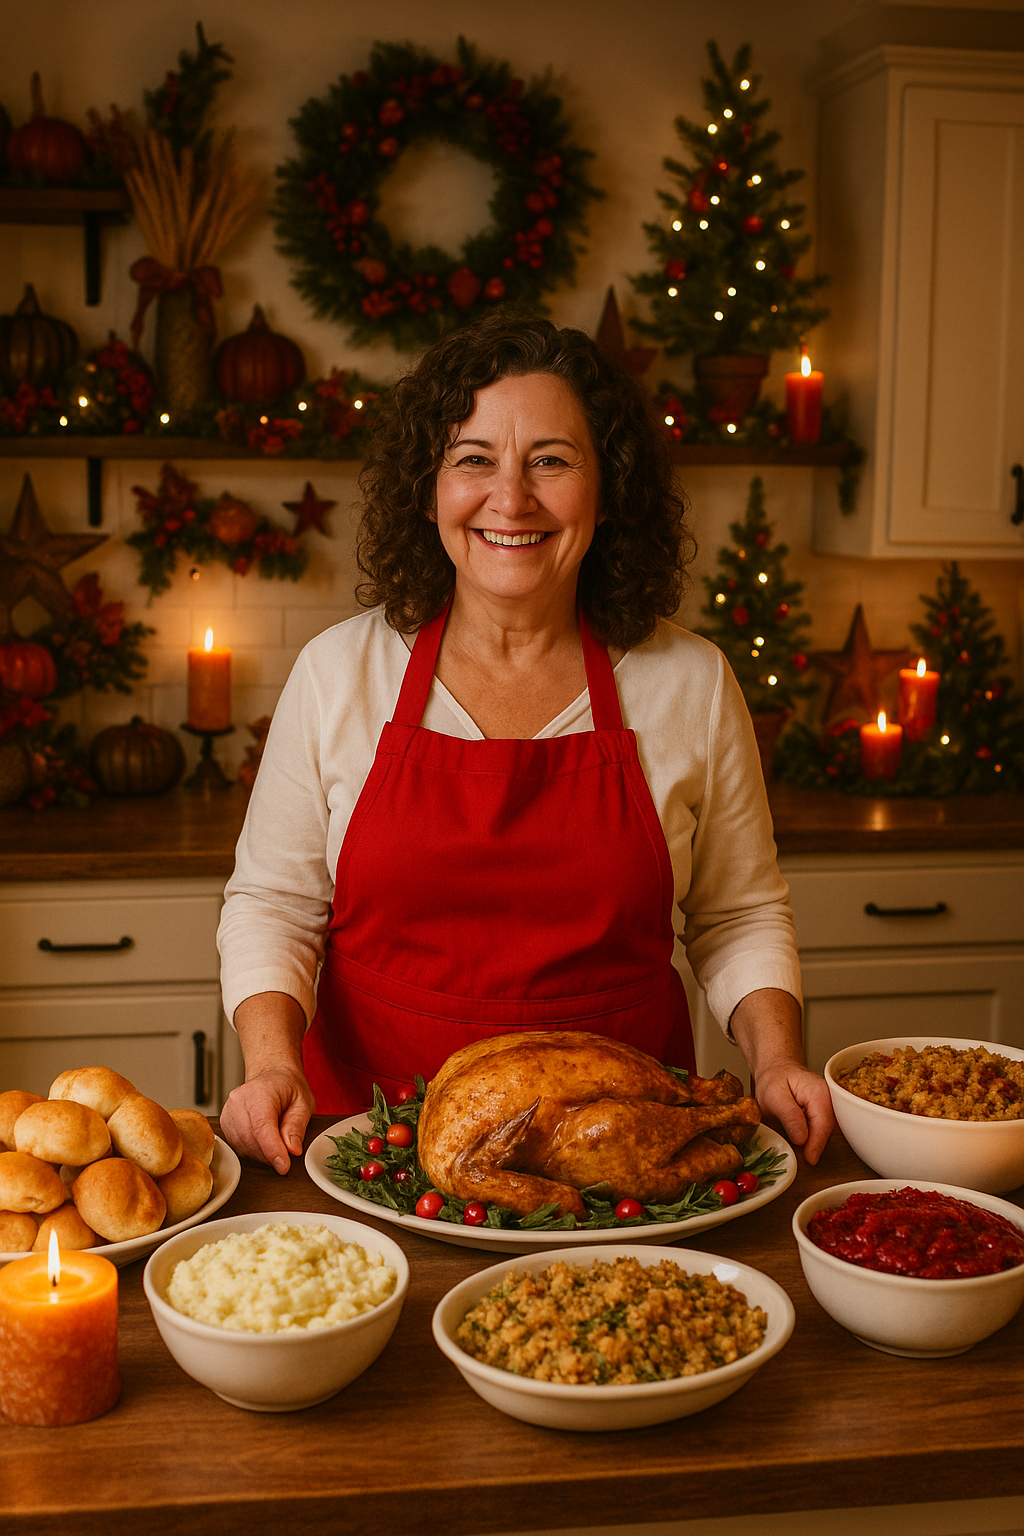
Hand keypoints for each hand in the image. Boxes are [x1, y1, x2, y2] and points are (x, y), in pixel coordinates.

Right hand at [220, 1068, 313, 1174]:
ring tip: (277, 1145)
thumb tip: (292, 1150)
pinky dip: (252, 1151)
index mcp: (260, 1091)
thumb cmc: (287, 1087)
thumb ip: (297, 1126)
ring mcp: (228, 1111)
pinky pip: (236, 1145)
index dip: (272, 1150)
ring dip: (261, 1155)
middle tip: (287, 1155)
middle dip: (270, 1154)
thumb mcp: (303, 1102)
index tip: (284, 1166)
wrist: (271, 1075)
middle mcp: (239, 1100)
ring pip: (241, 1145)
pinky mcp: (225, 1122)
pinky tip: (264, 1143)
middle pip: (250, 1139)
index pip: (261, 1126)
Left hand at [727, 988, 834, 1165]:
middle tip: (792, 1160)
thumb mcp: (775, 1095)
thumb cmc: (772, 1075)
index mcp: (821, 1097)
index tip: (804, 1161)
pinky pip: (812, 1139)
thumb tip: (803, 1142)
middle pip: (827, 1138)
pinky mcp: (816, 1121)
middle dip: (811, 1150)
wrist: (771, 1065)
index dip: (815, 1147)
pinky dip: (802, 1145)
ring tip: (787, 1151)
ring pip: (820, 1141)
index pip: (825, 1129)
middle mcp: (828, 1106)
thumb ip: (791, 1116)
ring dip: (804, 1148)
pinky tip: (789, 1147)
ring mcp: (824, 1114)